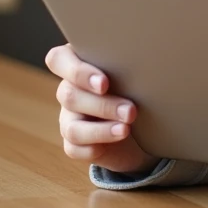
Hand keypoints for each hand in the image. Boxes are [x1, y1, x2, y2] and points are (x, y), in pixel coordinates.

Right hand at [45, 43, 159, 174]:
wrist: (144, 125)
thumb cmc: (137, 86)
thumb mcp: (134, 72)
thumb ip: (129, 64)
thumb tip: (149, 59)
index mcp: (78, 63)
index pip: (58, 59)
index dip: (77, 71)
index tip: (104, 83)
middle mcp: (69, 90)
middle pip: (69, 95)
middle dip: (102, 104)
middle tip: (131, 110)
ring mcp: (68, 118)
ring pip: (72, 126)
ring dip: (101, 129)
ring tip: (126, 129)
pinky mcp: (74, 144)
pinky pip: (75, 148)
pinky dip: (95, 146)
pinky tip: (114, 142)